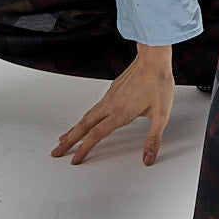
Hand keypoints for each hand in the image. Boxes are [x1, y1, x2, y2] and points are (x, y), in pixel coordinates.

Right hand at [51, 45, 174, 166]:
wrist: (153, 58)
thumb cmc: (158, 83)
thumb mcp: (161, 116)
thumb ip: (153, 139)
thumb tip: (148, 158)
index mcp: (120, 113)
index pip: (96, 135)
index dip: (84, 149)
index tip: (75, 159)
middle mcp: (111, 105)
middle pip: (83, 126)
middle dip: (68, 140)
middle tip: (56, 151)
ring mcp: (109, 96)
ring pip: (87, 115)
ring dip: (74, 129)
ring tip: (65, 137)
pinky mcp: (111, 90)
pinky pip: (93, 107)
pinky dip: (84, 117)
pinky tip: (86, 120)